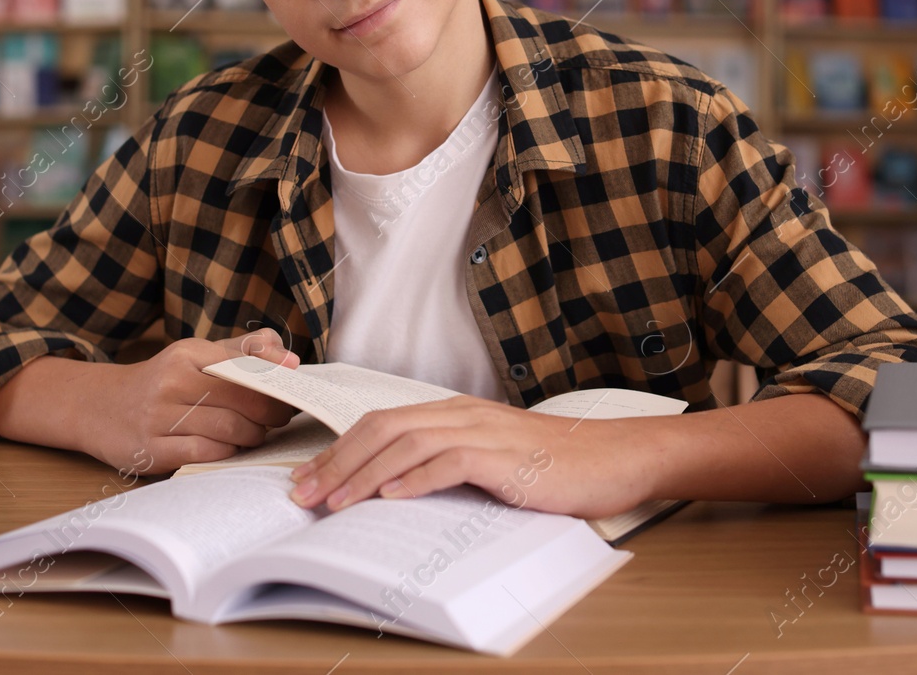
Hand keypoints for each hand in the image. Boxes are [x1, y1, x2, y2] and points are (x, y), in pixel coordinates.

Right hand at [78, 328, 299, 473]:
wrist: (100, 407)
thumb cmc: (164, 383)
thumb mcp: (196, 356)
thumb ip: (243, 351)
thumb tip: (288, 358)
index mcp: (187, 353)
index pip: (246, 363)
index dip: (276, 379)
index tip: (293, 388)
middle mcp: (172, 381)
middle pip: (242, 398)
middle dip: (271, 411)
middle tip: (281, 417)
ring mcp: (159, 417)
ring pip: (229, 428)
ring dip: (253, 435)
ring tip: (257, 434)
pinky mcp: (152, 449)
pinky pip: (206, 453)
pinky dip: (228, 453)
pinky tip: (231, 449)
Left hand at [286, 396, 655, 518]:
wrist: (614, 458)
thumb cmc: (555, 465)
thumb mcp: (492, 460)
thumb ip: (449, 465)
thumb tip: (395, 491)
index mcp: (455, 413)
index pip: (382, 422)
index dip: (339, 449)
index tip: (307, 478)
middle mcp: (462, 414)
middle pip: (382, 427)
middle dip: (336, 461)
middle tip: (303, 495)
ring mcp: (484, 432)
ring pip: (406, 443)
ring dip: (363, 474)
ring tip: (334, 503)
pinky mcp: (505, 457)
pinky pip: (450, 461)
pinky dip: (416, 478)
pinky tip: (391, 496)